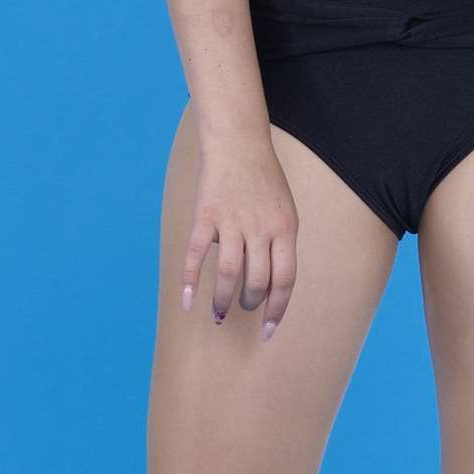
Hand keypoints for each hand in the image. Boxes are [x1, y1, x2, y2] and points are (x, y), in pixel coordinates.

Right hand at [181, 137, 298, 338]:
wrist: (238, 143)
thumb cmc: (264, 181)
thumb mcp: (285, 212)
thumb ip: (280, 245)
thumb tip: (271, 284)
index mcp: (285, 229)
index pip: (285, 280)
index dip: (277, 310)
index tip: (268, 331)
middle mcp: (260, 228)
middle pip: (257, 281)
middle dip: (249, 303)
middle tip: (242, 308)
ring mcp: (232, 222)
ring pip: (228, 274)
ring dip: (223, 300)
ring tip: (220, 314)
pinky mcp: (205, 215)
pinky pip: (196, 254)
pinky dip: (190, 280)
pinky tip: (188, 301)